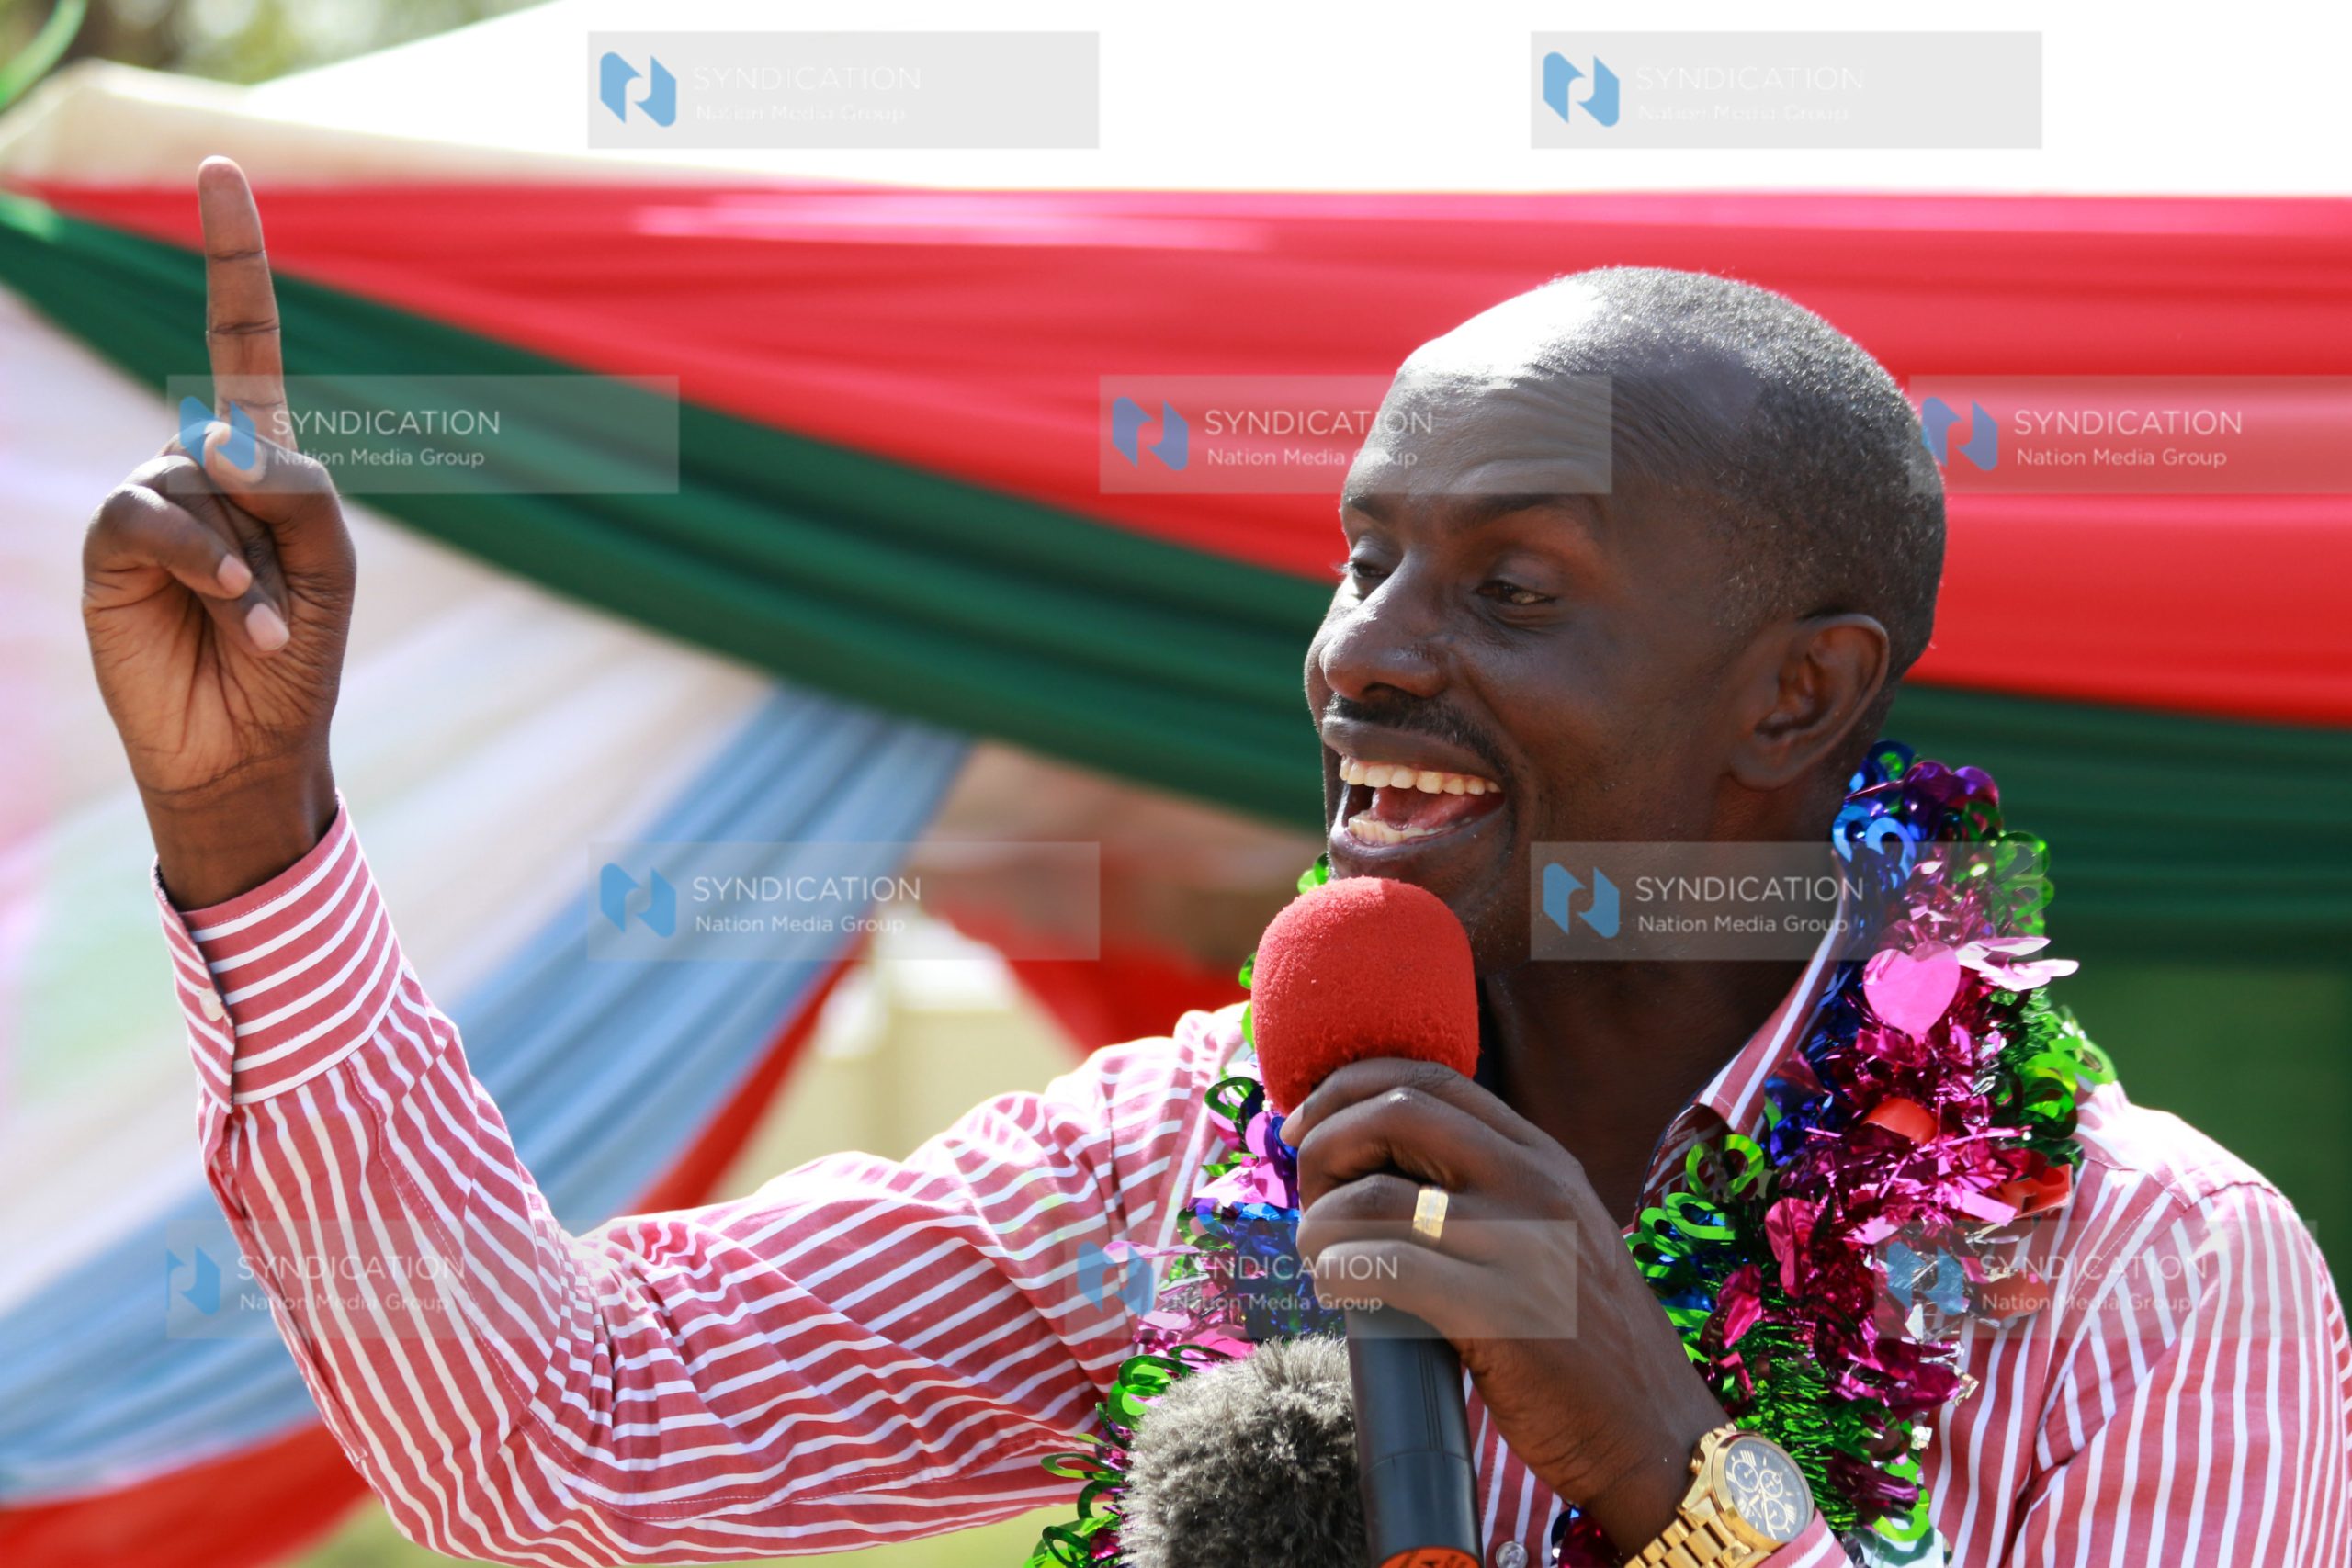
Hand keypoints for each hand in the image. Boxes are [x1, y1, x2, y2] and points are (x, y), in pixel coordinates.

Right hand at [82, 157, 353, 906]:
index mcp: (261, 458)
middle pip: (239, 439)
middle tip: (281, 605)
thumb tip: (214, 437)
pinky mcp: (113, 546)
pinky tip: (233, 616)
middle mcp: (199, 464)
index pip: (240, 338)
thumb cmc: (298, 654)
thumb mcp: (329, 563)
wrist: (248, 741)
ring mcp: (153, 501)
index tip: (223, 171)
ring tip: (256, 627)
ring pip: (202, 486)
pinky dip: (208, 566)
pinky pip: (158, 519)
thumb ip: (295, 488)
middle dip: (277, 527)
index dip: (232, 258)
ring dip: (246, 568)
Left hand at [1284, 1059, 1727, 1554]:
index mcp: (1544, 1158)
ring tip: (1318, 1256)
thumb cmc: (1587, 1343)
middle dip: (1326, 1144)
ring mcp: (1520, 1246)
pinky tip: (1336, 1289)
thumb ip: (1487, 1191)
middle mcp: (1535, 1184)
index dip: (1350, 1089)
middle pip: (1394, 1113)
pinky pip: (1386, 1269)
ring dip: (1320, 1223)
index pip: (1431, 1078)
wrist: (1655, 1434)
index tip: (1307, 1124)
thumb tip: (1374, 1171)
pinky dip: (1338, 1273)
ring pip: (1375, 1195)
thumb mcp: (1555, 1234)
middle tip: (1308, 1195)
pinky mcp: (1500, 1314)